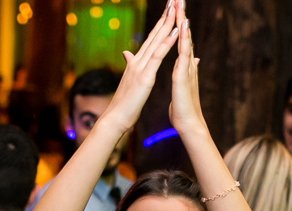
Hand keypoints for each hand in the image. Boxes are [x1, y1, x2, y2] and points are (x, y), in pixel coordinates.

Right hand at [100, 0, 180, 134]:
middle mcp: (138, 60)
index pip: (151, 38)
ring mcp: (141, 67)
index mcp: (137, 62)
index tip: (169, 9)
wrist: (115, 118)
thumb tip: (127, 53)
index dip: (160, 23)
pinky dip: (167, 42)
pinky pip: (158, 56)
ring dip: (167, 23)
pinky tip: (175, 31)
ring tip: (176, 9)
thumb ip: (129, 64)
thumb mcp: (129, 80)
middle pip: (154, 34)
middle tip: (174, 0)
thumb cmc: (124, 103)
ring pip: (156, 41)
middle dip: (165, 16)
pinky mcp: (145, 76)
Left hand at [169, 2, 203, 134]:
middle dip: (181, 17)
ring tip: (181, 8)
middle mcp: (187, 64)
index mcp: (182, 65)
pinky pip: (184, 54)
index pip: (179, 40)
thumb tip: (190, 61)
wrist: (188, 122)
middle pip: (184, 36)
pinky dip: (184, 40)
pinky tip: (183, 29)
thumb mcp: (181, 84)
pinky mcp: (184, 75)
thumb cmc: (183, 107)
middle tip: (179, 0)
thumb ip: (184, 71)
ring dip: (183, 24)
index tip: (174, 8)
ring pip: (185, 42)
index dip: (177, 24)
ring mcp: (187, 68)